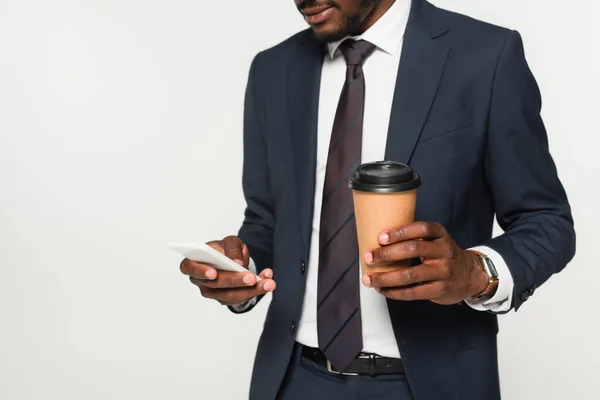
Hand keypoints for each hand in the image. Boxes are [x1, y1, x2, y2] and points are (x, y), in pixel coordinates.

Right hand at [179, 235, 275, 306]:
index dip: (200, 271)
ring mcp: (212, 293)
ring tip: (268, 283)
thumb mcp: (230, 242)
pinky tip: (267, 281)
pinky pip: (240, 299)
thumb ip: (232, 248)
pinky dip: (256, 290)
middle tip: (251, 278)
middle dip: (235, 281)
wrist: (232, 260)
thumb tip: (236, 262)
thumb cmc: (225, 249)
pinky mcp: (225, 300)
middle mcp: (200, 280)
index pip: (190, 268)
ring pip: (230, 296)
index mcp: (194, 262)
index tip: (213, 273)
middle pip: (215, 284)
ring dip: (251, 290)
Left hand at [362, 222, 489, 304]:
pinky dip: (394, 292)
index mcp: (441, 235)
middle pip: (413, 250)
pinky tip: (382, 290)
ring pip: (409, 275)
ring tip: (368, 279)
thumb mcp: (436, 240)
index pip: (421, 229)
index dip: (400, 232)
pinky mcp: (440, 290)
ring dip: (385, 278)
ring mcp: (443, 272)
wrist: (471, 275)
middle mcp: (444, 251)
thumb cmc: (442, 255)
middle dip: (386, 254)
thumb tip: (378, 241)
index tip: (380, 237)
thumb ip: (414, 238)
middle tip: (368, 257)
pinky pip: (413, 292)